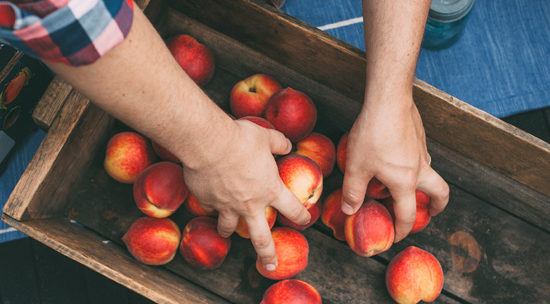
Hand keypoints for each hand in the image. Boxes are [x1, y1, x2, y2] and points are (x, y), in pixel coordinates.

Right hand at [182, 119, 310, 269]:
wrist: (208, 143)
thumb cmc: (241, 139)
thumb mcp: (266, 136)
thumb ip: (278, 143)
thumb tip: (287, 144)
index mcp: (270, 189)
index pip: (292, 208)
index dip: (301, 216)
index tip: (305, 221)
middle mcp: (250, 204)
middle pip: (261, 238)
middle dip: (268, 254)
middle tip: (271, 265)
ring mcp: (227, 206)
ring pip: (229, 227)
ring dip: (229, 231)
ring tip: (226, 233)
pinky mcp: (206, 201)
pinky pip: (209, 208)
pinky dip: (210, 205)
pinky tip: (208, 200)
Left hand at [341, 94, 448, 241]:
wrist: (388, 100)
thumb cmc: (372, 135)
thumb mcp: (357, 167)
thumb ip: (353, 192)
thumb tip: (349, 210)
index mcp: (405, 182)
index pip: (407, 215)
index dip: (401, 230)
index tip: (395, 237)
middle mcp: (420, 169)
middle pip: (440, 193)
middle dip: (437, 207)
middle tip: (430, 212)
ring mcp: (422, 151)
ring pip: (430, 172)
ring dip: (424, 183)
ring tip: (408, 184)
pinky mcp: (419, 136)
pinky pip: (421, 156)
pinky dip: (414, 164)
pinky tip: (396, 157)